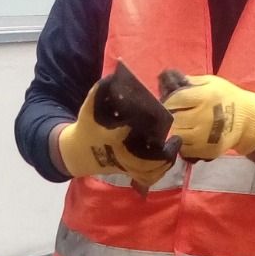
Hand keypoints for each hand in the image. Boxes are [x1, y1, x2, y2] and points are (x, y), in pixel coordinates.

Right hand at [56, 83, 174, 187]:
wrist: (80, 153)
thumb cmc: (87, 128)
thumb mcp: (88, 110)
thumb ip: (98, 93)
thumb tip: (113, 76)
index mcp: (109, 138)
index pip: (123, 136)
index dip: (136, 130)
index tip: (151, 122)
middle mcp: (119, 155)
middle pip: (143, 160)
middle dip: (161, 153)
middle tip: (174, 138)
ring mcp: (124, 166)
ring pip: (147, 171)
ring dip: (163, 163)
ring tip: (174, 147)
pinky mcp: (128, 172)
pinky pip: (146, 178)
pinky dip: (159, 172)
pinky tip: (168, 160)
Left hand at [163, 74, 254, 159]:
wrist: (247, 119)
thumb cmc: (226, 97)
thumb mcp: (211, 82)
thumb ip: (189, 82)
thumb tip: (166, 79)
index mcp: (206, 97)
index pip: (176, 100)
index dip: (168, 101)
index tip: (168, 103)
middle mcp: (205, 118)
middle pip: (174, 120)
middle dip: (171, 117)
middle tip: (173, 115)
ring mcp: (205, 137)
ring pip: (177, 136)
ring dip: (176, 131)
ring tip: (182, 126)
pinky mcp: (207, 151)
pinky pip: (185, 150)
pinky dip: (183, 144)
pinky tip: (189, 137)